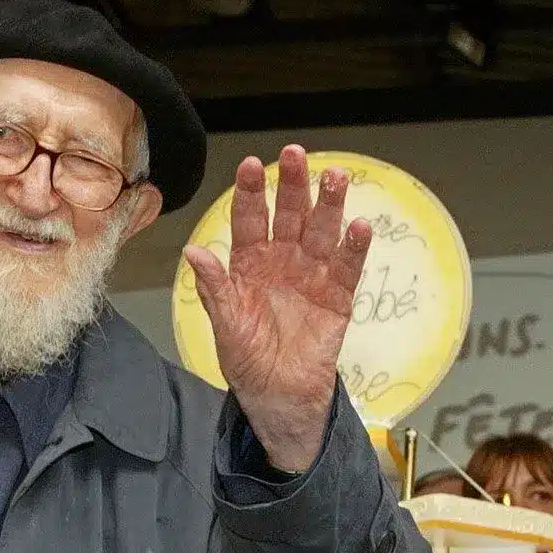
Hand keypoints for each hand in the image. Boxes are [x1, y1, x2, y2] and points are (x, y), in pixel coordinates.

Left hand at [182, 145, 372, 472]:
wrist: (277, 396)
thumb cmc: (247, 360)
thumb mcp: (224, 324)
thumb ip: (213, 287)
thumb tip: (193, 252)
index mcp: (249, 264)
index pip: (248, 220)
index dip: (249, 194)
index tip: (250, 166)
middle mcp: (282, 261)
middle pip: (289, 215)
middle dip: (292, 185)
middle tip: (296, 155)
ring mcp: (312, 276)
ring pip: (321, 232)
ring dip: (329, 205)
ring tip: (335, 178)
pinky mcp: (338, 298)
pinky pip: (347, 268)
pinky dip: (354, 248)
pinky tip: (359, 225)